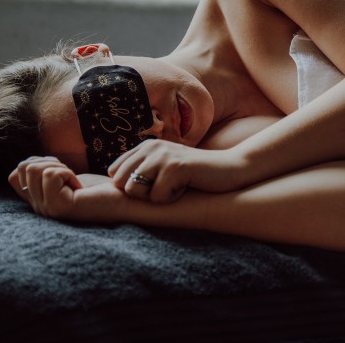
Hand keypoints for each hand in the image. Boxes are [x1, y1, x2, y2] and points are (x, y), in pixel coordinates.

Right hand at [9, 156, 126, 221]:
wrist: (126, 197)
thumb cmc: (101, 186)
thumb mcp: (65, 176)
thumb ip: (42, 172)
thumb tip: (24, 163)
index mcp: (38, 201)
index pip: (14, 175)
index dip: (37, 163)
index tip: (61, 170)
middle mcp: (39, 209)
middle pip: (23, 168)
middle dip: (50, 162)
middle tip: (71, 176)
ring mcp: (47, 210)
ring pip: (35, 169)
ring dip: (60, 166)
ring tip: (75, 181)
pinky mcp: (59, 208)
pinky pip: (51, 174)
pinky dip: (68, 172)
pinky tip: (80, 187)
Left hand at [108, 139, 243, 202]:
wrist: (231, 168)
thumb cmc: (197, 175)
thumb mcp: (165, 169)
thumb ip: (143, 172)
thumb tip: (115, 187)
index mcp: (146, 146)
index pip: (114, 173)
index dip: (131, 188)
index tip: (157, 185)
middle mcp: (151, 147)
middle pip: (120, 183)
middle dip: (140, 194)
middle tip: (166, 187)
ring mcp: (163, 155)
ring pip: (134, 190)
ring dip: (156, 196)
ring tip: (176, 186)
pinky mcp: (175, 166)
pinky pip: (157, 197)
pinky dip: (171, 198)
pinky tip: (187, 186)